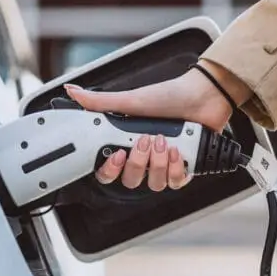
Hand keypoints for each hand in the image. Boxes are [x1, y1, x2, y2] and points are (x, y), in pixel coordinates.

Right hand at [64, 61, 250, 191]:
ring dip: (158, 163)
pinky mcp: (184, 167)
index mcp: (126, 142)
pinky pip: (175, 182)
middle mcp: (143, 156)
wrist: (203, 95)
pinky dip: (177, 167)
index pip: (109, 170)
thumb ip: (100, 101)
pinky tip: (178, 150)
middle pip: (131, 181)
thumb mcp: (130, 100)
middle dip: (138, 162)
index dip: (109, 169)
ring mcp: (163, 163)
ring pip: (154, 184)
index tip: (117, 154)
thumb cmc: (168, 96)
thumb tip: (73, 91)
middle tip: (144, 140)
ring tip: (164, 142)